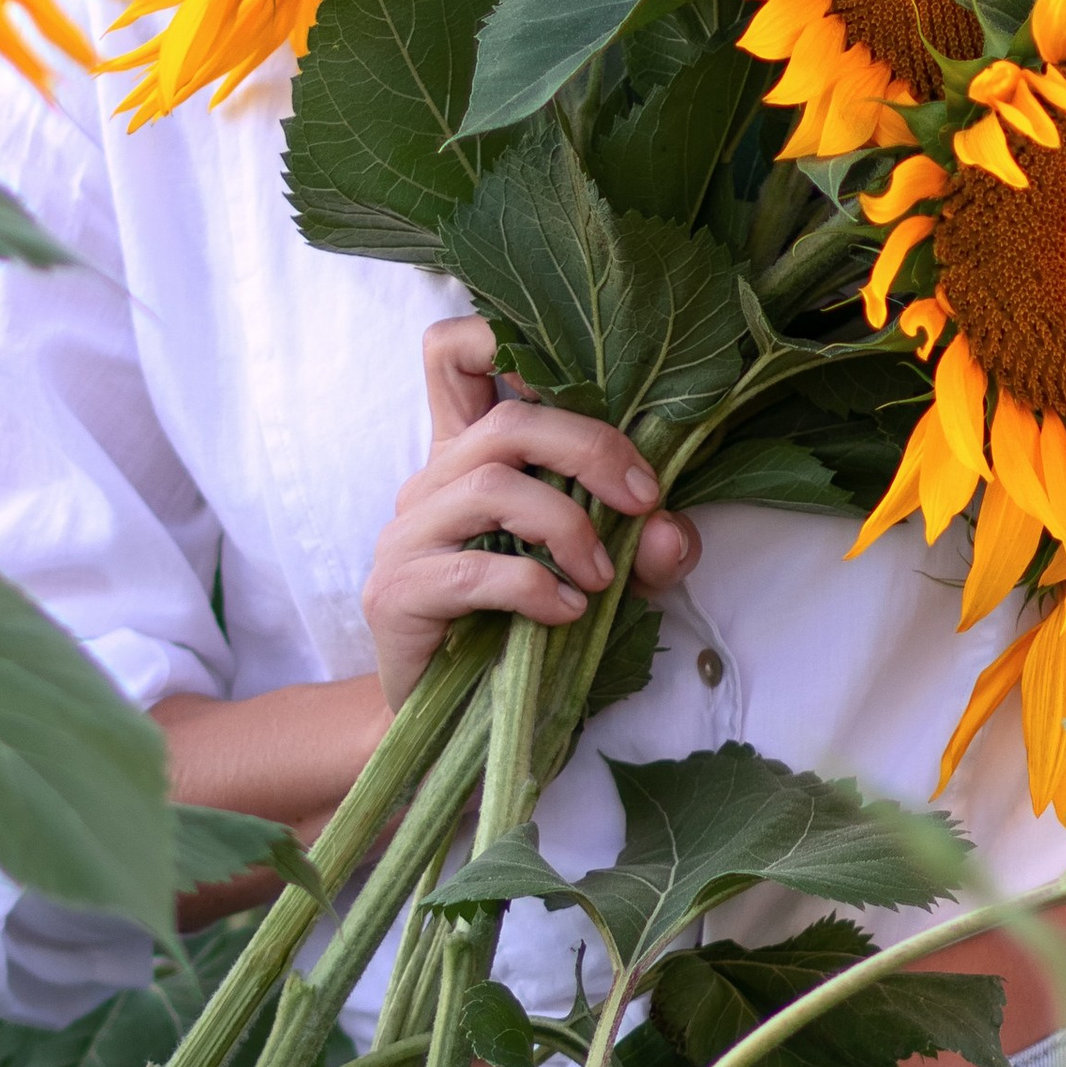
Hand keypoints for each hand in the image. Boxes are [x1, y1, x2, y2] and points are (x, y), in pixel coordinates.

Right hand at [363, 315, 700, 714]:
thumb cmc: (528, 634)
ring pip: (489, 483)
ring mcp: (406, 536)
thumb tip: (669, 528)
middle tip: (639, 499)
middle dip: (588, 447)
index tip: (589, 387)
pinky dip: (533, 587)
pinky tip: (566, 614)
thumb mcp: (603, 577)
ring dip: (566, 525)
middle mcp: (431, 483)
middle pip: (504, 418)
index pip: (451, 355)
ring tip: (600, 577)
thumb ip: (641, 547)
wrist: (459, 729)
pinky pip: (469, 570)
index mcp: (470, 456)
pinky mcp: (396, 593)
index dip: (499, 337)